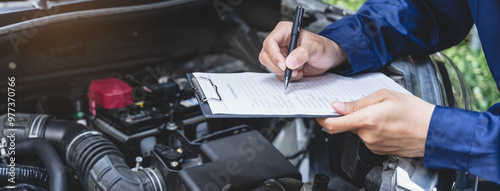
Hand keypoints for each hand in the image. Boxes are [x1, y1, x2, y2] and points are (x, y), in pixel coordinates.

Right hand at [259, 21, 346, 80]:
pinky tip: (299, 72)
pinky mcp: (283, 66)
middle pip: (266, 56)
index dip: (274, 55)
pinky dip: (289, 77)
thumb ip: (303, 53)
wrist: (329, 58)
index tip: (284, 65)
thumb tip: (290, 62)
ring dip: (285, 73)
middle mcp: (280, 43)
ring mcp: (281, 55)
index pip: (270, 42)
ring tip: (299, 70)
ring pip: (271, 67)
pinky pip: (279, 74)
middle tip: (291, 71)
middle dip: (278, 66)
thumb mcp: (316, 47)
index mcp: (285, 31)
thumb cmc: (324, 47)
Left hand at [316, 89, 435, 156]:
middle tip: (363, 106)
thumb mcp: (385, 96)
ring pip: (359, 132)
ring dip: (364, 122)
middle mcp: (367, 136)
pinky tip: (387, 123)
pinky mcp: (380, 150)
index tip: (320, 114)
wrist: (435, 132)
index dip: (322, 119)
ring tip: (382, 114)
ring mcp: (373, 145)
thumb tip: (338, 106)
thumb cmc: (415, 112)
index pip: (333, 125)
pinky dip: (373, 130)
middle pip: (347, 126)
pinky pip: (369, 138)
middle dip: (350, 116)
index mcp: (366, 120)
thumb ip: (358, 102)